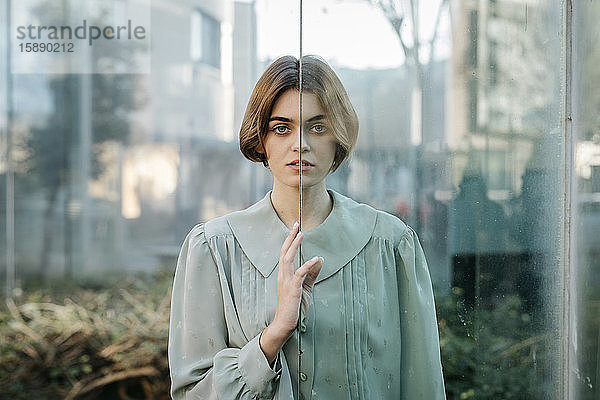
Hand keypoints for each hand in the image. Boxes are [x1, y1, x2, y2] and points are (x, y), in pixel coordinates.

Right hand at [259, 221, 322, 364]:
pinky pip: (300, 274)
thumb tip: (320, 260)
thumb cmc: (294, 306)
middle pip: (284, 252)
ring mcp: (286, 282)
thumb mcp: (305, 288)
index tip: (295, 228)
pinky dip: (308, 265)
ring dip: (295, 246)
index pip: (285, 253)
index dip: (290, 240)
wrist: (285, 323)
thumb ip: (311, 274)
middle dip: (290, 237)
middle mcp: (283, 275)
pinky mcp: (293, 289)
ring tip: (301, 235)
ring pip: (288, 259)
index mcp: (284, 275)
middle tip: (296, 224)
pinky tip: (316, 259)